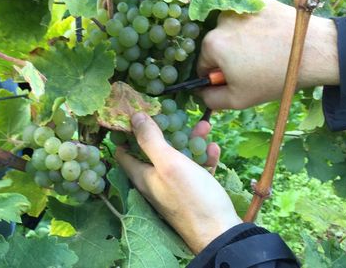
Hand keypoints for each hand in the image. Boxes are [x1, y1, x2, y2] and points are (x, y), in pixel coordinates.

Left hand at [115, 113, 241, 253]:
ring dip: (190, 141)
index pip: (124, 151)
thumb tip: (135, 117)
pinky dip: (204, 157)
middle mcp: (156, 182)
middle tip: (177, 114)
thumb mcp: (169, 164)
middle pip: (156, 150)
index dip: (127, 131)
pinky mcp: (195, 192)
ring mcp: (176, 188)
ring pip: (179, 157)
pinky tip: (214, 149)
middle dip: (167, 130)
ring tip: (204, 126)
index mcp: (143, 176)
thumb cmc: (192, 198)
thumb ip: (150, 140)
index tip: (137, 112)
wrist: (221, 233)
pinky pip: (196, 170)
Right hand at [197, 0, 338, 109]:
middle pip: (218, 47)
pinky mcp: (261, 3)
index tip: (236, 81)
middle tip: (253, 70)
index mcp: (212, 44)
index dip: (218, 78)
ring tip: (266, 55)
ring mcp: (243, 9)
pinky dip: (258, 31)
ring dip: (243, 44)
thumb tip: (201, 92)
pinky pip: (251, 21)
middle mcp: (222, 21)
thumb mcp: (238, 100)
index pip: (203, 65)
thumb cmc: (274, 77)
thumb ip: (211, 99)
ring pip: (234, 33)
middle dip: (230, 59)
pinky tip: (273, 41)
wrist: (315, 52)